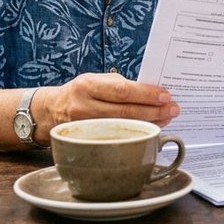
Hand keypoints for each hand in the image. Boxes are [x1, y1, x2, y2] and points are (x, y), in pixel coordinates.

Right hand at [40, 73, 179, 142]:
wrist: (51, 112)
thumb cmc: (79, 93)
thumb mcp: (94, 81)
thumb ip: (118, 85)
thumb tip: (150, 93)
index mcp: (87, 85)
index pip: (122, 90)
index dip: (146, 94)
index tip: (165, 95)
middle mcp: (84, 107)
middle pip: (125, 111)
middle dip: (154, 111)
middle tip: (173, 109)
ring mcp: (85, 127)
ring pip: (123, 127)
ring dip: (149, 123)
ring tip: (166, 118)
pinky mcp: (87, 142)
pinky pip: (117, 137)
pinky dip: (136, 132)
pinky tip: (149, 129)